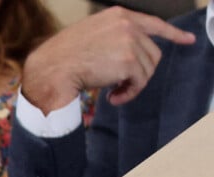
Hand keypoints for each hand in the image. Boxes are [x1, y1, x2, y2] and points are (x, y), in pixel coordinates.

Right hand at [21, 6, 194, 111]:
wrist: (52, 70)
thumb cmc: (61, 59)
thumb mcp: (89, 35)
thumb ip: (112, 37)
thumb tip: (129, 55)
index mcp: (117, 15)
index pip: (153, 23)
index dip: (172, 34)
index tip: (187, 39)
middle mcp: (127, 24)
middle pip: (152, 52)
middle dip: (140, 73)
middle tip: (122, 87)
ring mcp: (130, 41)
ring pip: (148, 69)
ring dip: (133, 85)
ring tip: (114, 93)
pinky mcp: (130, 61)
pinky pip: (140, 81)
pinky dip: (129, 93)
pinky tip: (113, 98)